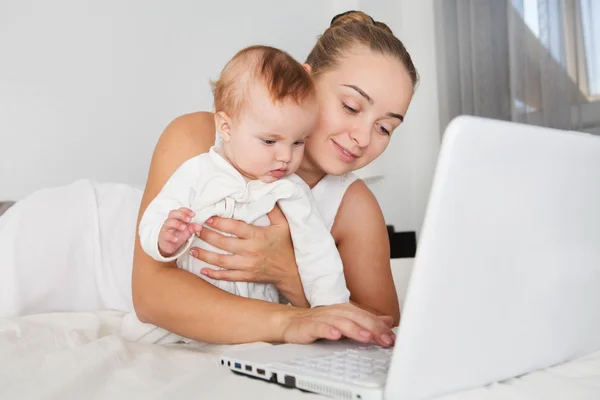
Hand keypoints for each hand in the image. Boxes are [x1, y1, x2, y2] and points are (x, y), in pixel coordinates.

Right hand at [158, 207, 202, 256]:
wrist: (169, 246)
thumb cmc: (178, 235)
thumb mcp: (187, 231)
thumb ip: (193, 227)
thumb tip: (199, 226)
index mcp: (177, 218)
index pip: (180, 210)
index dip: (186, 211)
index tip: (193, 215)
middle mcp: (170, 222)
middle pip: (172, 213)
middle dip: (181, 215)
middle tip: (189, 220)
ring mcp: (166, 229)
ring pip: (168, 222)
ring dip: (176, 224)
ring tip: (183, 227)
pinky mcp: (163, 237)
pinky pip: (165, 235)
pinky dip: (171, 236)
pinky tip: (176, 239)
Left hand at [189, 206, 296, 283]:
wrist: (292, 271)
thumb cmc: (286, 246)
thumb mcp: (283, 225)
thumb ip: (273, 210)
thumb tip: (266, 193)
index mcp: (257, 236)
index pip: (234, 227)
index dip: (220, 222)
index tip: (208, 218)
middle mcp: (250, 251)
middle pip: (223, 243)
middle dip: (206, 236)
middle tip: (194, 230)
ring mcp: (247, 265)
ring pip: (221, 261)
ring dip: (205, 255)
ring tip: (192, 249)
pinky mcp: (246, 276)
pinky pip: (227, 276)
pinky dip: (214, 274)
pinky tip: (203, 270)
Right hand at [280, 302, 395, 347]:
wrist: (291, 322)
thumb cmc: (319, 322)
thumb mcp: (347, 321)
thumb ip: (367, 321)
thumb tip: (389, 321)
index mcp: (346, 311)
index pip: (367, 318)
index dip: (381, 328)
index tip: (392, 339)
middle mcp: (336, 312)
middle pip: (357, 318)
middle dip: (372, 328)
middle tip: (385, 339)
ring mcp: (322, 318)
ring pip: (340, 322)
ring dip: (354, 329)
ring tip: (366, 336)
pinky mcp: (309, 326)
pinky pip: (319, 327)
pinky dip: (327, 330)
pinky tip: (335, 335)